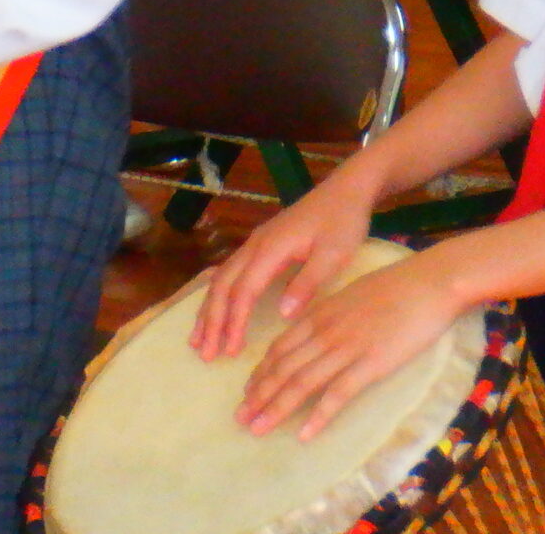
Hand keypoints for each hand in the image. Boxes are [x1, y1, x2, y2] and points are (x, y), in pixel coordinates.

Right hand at [191, 169, 377, 361]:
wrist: (345, 189)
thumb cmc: (342, 222)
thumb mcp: (334, 255)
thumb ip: (307, 283)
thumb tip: (282, 315)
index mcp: (271, 249)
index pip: (243, 290)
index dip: (234, 321)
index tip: (230, 351)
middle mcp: (255, 245)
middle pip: (222, 286)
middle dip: (211, 321)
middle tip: (205, 354)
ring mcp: (255, 243)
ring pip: (221, 279)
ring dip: (209, 310)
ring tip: (199, 340)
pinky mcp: (261, 245)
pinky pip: (230, 273)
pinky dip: (218, 296)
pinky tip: (215, 310)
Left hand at [235, 253, 467, 439]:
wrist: (428, 283)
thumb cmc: (396, 288)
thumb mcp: (350, 296)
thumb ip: (329, 315)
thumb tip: (315, 330)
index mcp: (319, 314)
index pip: (280, 347)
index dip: (261, 372)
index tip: (247, 392)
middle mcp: (325, 332)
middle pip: (283, 367)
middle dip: (259, 395)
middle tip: (240, 418)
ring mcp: (346, 348)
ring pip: (302, 382)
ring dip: (276, 408)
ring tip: (257, 428)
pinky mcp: (371, 364)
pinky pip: (338, 393)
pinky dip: (318, 415)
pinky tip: (303, 434)